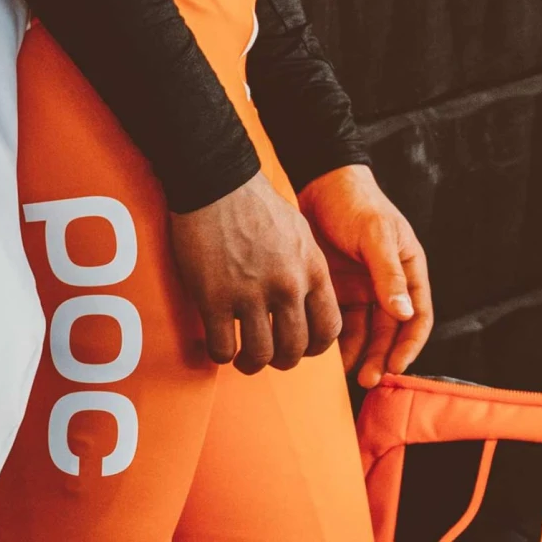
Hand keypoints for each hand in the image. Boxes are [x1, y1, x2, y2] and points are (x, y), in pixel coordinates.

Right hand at [169, 171, 340, 373]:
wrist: (214, 177)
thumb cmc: (253, 200)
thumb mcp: (298, 232)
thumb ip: (306, 267)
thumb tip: (305, 296)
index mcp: (311, 270)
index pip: (328, 329)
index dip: (315, 347)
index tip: (300, 346)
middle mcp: (286, 287)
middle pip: (294, 348)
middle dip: (283, 360)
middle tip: (269, 356)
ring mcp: (249, 293)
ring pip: (260, 354)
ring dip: (251, 363)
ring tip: (242, 359)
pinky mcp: (214, 297)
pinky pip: (222, 346)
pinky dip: (220, 354)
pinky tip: (217, 346)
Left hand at [298, 164, 432, 388]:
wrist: (319, 181)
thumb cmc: (356, 202)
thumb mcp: (376, 234)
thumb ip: (388, 273)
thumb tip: (405, 315)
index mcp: (408, 271)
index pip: (418, 316)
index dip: (410, 345)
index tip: (397, 366)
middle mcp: (388, 283)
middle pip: (390, 330)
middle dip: (382, 357)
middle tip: (368, 380)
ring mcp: (362, 286)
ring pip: (366, 330)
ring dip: (361, 353)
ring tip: (348, 374)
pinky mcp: (337, 285)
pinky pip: (341, 318)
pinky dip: (338, 337)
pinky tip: (327, 351)